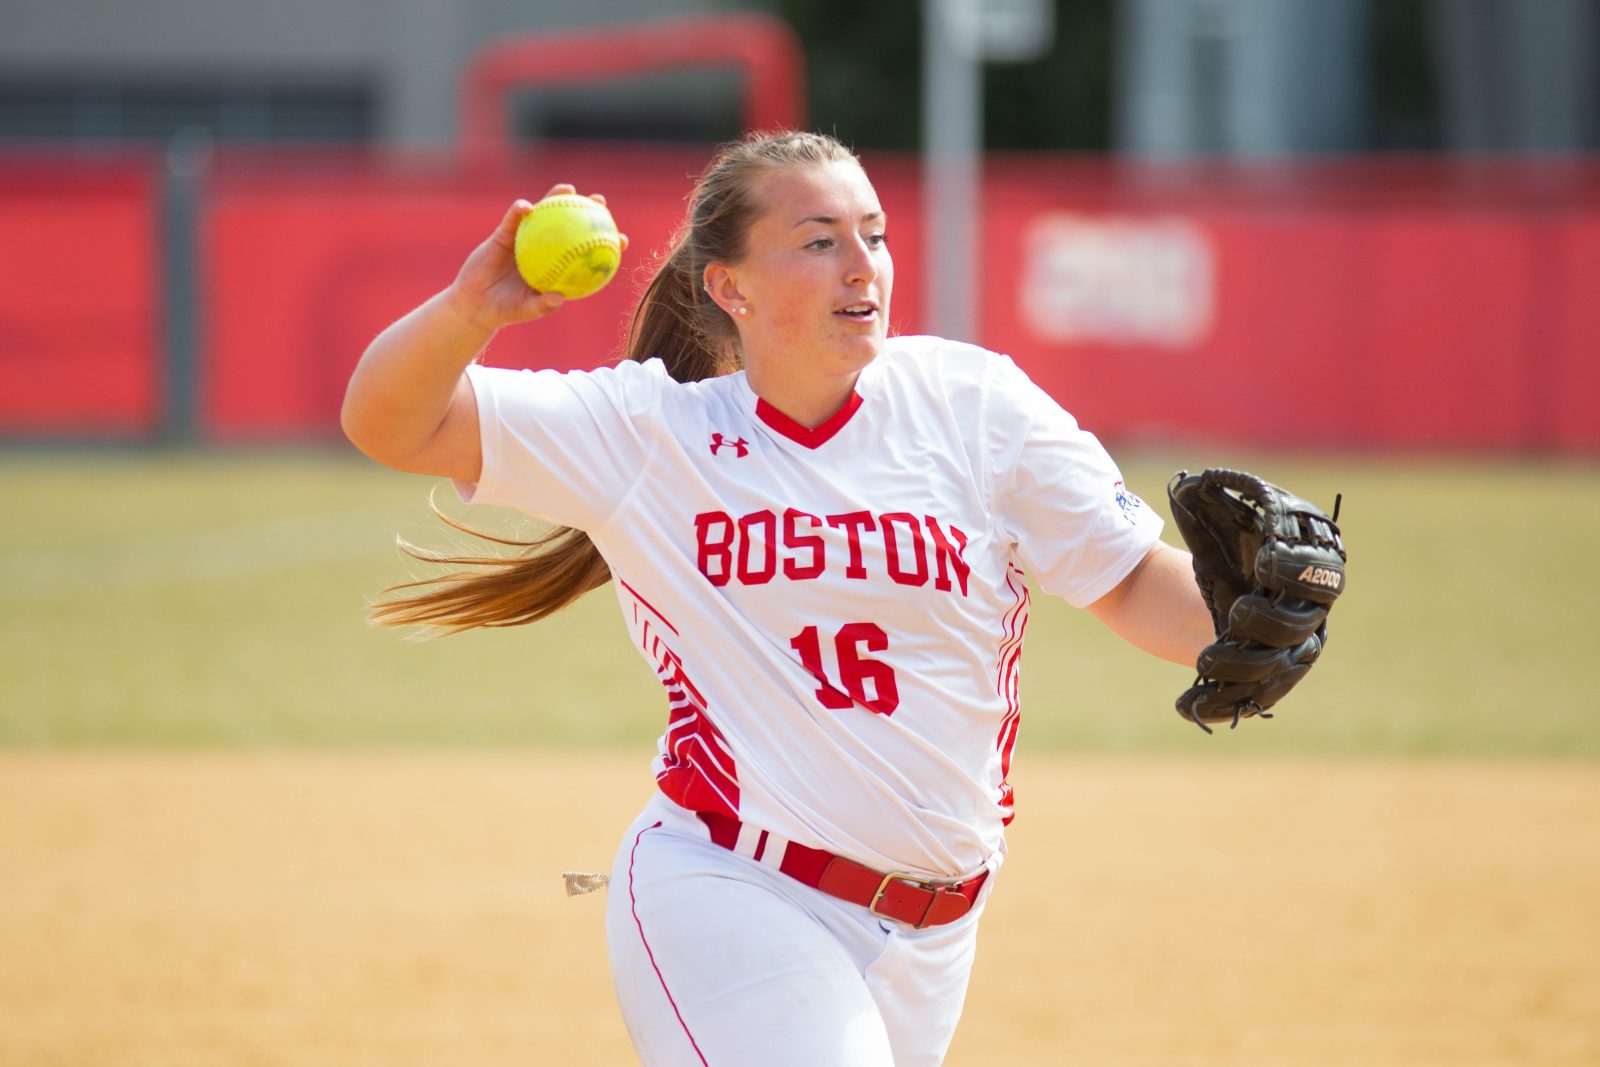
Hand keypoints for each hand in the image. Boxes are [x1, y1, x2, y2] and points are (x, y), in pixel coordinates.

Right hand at [444, 185, 630, 332]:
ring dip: (556, 198)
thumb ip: (542, 305)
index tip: (622, 239)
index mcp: (557, 267)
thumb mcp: (524, 310)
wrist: (475, 302)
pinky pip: (514, 219)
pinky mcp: (504, 233)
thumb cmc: (504, 309)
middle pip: (570, 226)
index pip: (586, 253)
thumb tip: (559, 299)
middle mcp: (546, 250)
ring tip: (568, 188)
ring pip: (545, 215)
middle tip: (600, 201)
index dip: (605, 245)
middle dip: (587, 211)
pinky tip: (527, 206)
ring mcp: (526, 239)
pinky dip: (520, 211)